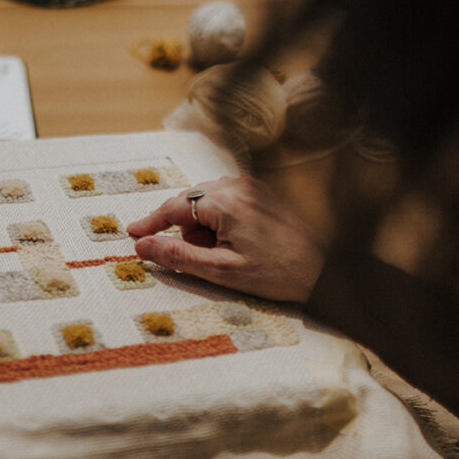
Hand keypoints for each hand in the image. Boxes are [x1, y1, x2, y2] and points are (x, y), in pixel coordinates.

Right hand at [126, 176, 325, 302]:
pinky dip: (218, 221)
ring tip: (222, 254)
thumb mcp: (221, 271)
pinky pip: (224, 201)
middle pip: (189, 202)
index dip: (151, 223)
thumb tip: (143, 246)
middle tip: (201, 258)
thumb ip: (178, 256)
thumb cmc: (278, 273)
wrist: (325, 270)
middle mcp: (237, 186)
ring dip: (202, 227)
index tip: (133, 234)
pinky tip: (233, 243)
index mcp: (226, 202)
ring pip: (205, 202)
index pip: (174, 207)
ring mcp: (251, 186)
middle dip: (186, 231)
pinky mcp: (260, 192)